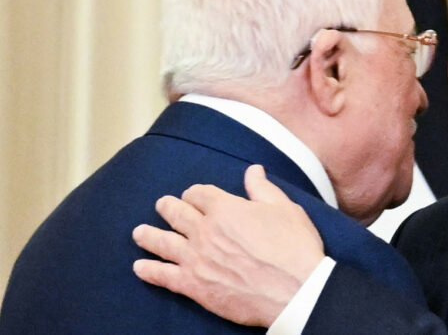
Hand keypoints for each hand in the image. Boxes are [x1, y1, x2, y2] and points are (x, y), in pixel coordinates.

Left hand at [132, 164, 324, 326]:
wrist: (295, 290)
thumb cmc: (294, 248)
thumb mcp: (284, 209)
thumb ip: (263, 189)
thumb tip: (253, 170)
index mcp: (226, 208)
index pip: (200, 193)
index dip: (195, 192)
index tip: (194, 195)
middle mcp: (205, 231)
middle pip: (177, 213)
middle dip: (168, 207)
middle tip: (162, 205)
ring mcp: (197, 259)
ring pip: (163, 242)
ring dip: (149, 235)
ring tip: (139, 232)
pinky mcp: (195, 286)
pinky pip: (163, 276)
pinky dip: (149, 270)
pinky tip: (140, 267)